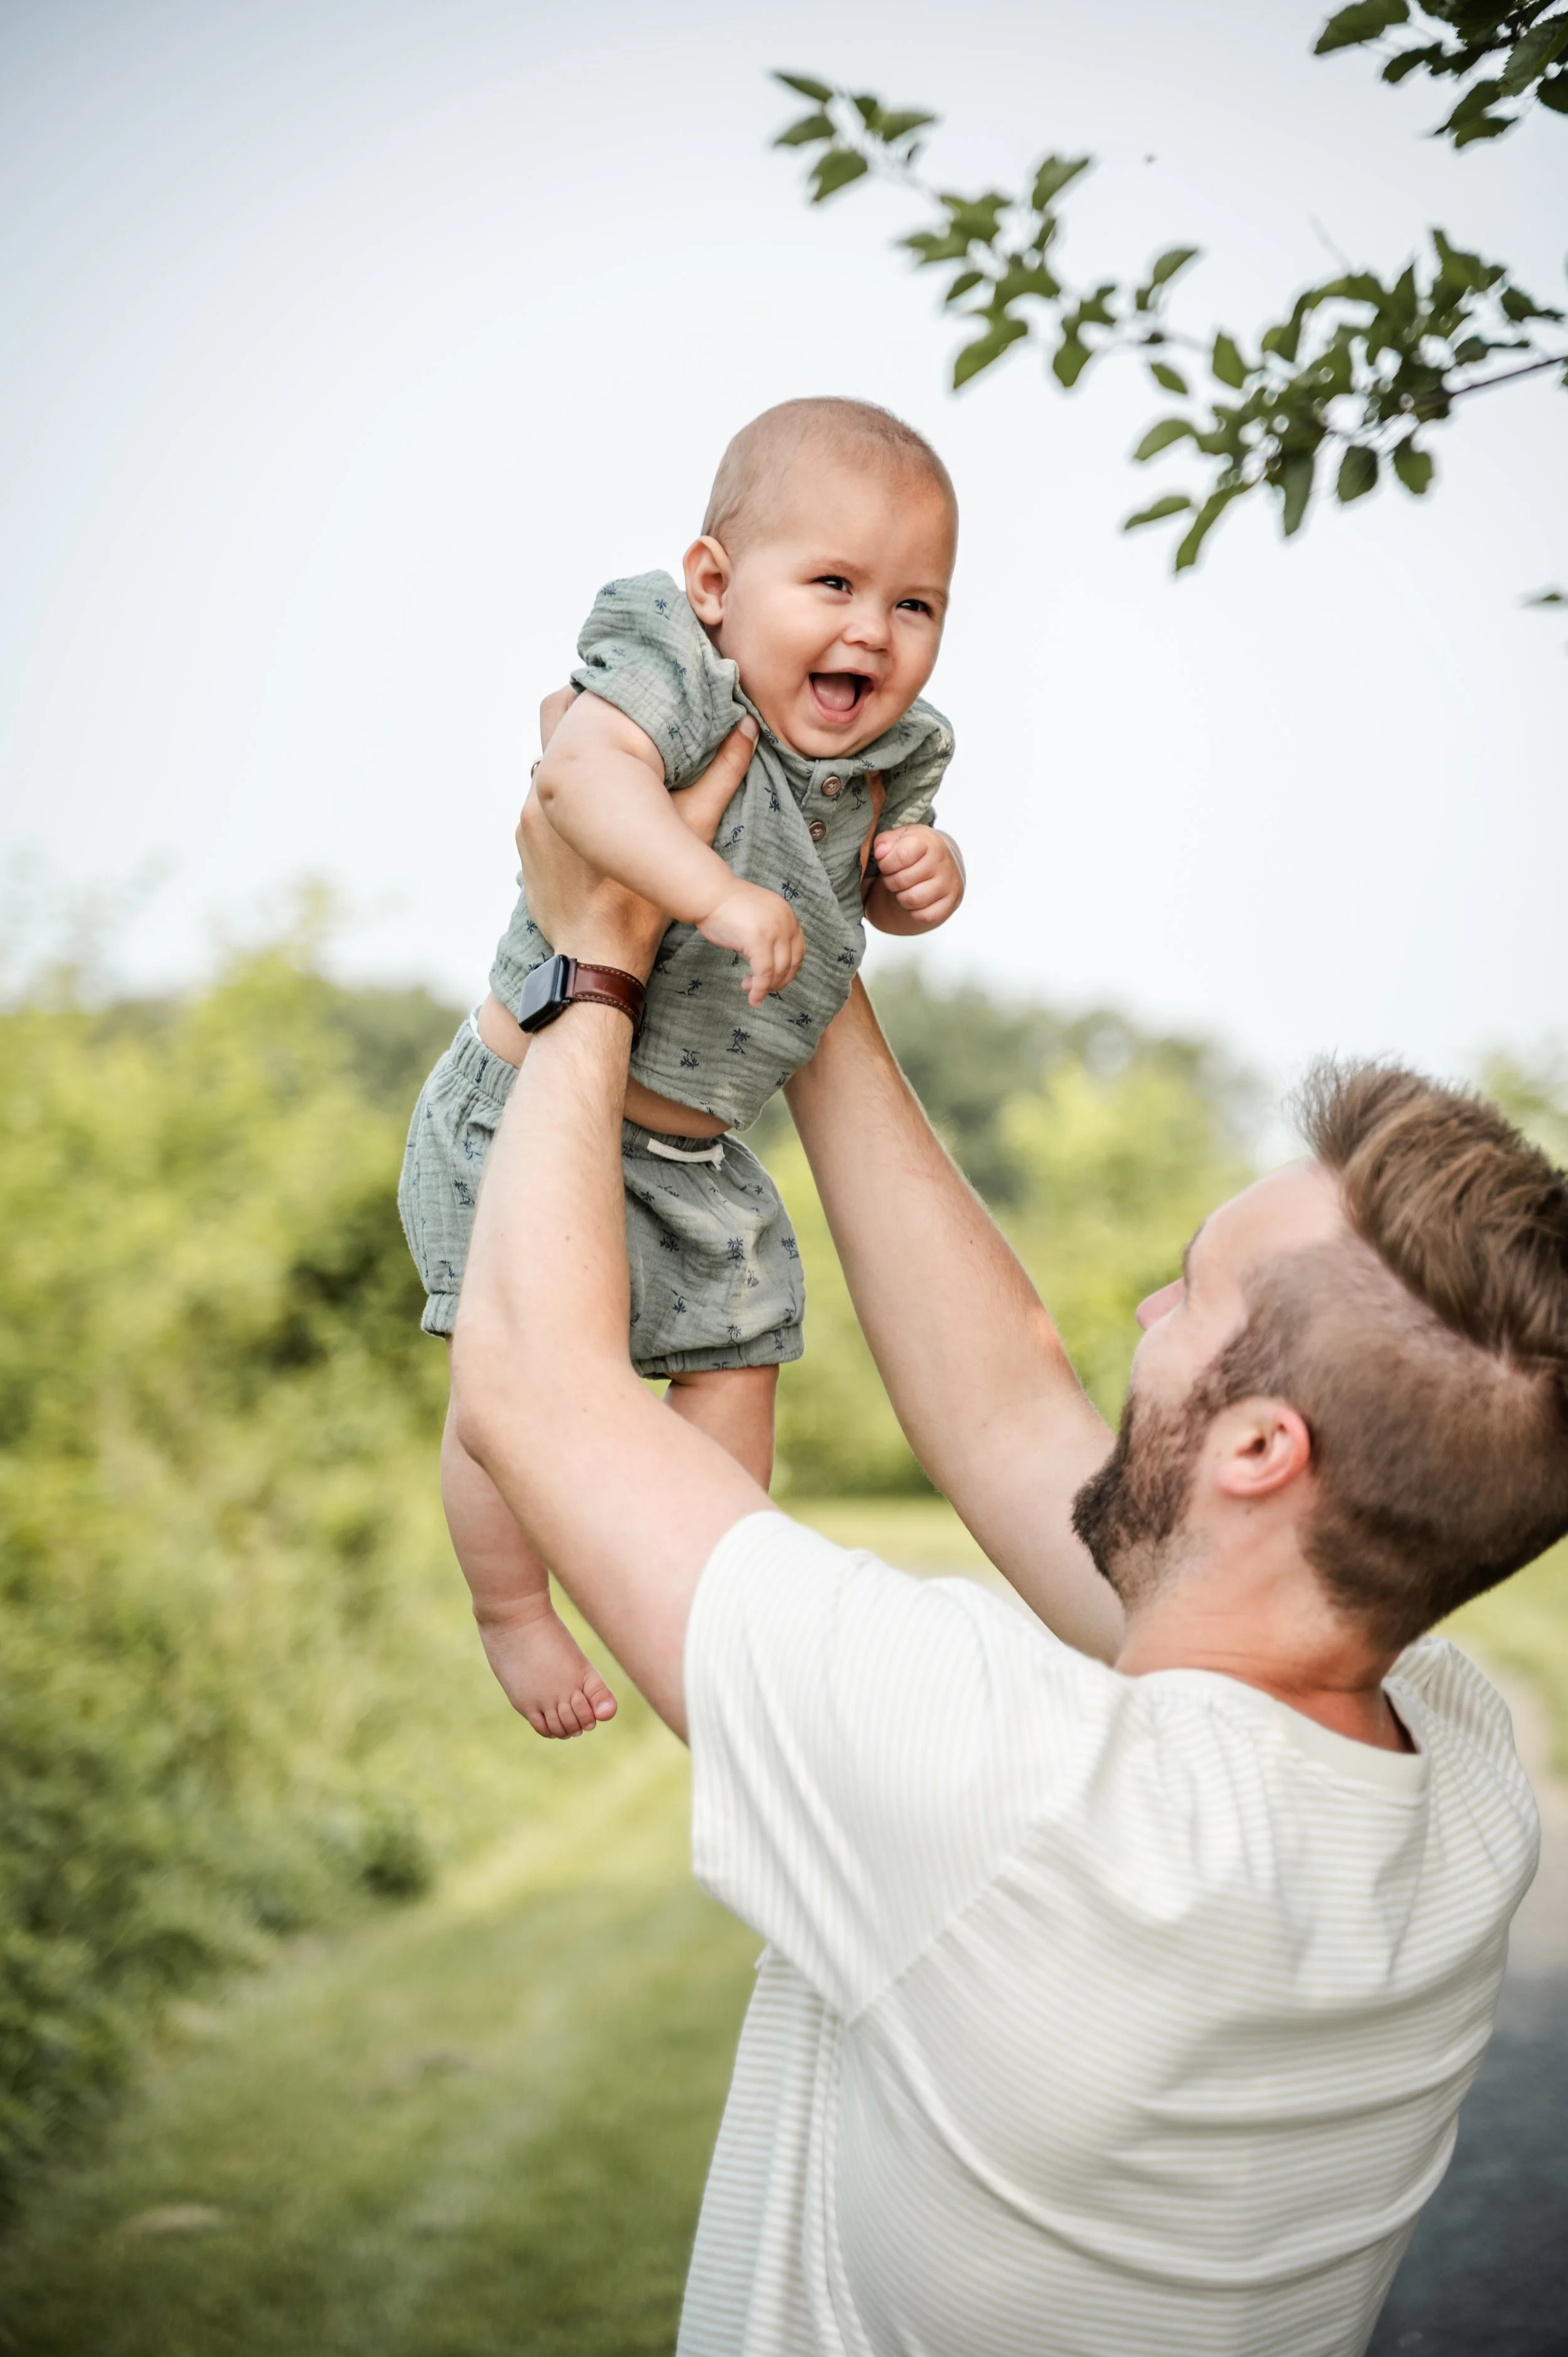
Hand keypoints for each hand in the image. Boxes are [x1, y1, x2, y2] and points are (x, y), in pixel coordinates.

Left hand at [518, 706, 757, 974]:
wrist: (597, 955)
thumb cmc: (642, 899)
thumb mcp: (691, 831)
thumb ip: (720, 776)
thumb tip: (746, 729)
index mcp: (576, 778)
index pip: (570, 703)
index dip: (596, 690)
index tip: (620, 689)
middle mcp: (540, 791)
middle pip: (552, 719)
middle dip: (579, 711)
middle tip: (614, 717)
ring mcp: (527, 819)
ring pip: (546, 765)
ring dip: (574, 763)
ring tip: (608, 770)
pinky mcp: (524, 846)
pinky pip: (539, 805)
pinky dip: (563, 803)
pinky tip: (592, 817)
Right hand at [698, 882, 805, 1006]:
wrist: (708, 893)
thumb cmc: (725, 906)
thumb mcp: (758, 916)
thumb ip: (769, 933)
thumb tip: (771, 963)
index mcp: (787, 914)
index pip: (798, 950)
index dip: (787, 970)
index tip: (772, 980)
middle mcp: (785, 921)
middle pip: (792, 962)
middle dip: (778, 981)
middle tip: (759, 988)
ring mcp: (774, 930)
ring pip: (779, 970)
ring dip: (767, 987)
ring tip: (749, 988)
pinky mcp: (759, 940)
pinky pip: (764, 973)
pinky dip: (759, 989)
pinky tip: (752, 996)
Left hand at [871, 825, 965, 926]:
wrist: (943, 861)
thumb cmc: (915, 850)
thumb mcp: (899, 838)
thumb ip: (884, 842)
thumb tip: (881, 853)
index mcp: (929, 841)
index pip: (901, 856)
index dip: (886, 864)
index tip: (887, 863)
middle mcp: (943, 860)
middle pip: (902, 881)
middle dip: (891, 881)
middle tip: (895, 876)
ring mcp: (951, 882)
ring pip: (913, 900)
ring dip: (901, 897)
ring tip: (905, 888)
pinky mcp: (953, 901)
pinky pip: (926, 916)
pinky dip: (915, 912)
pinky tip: (918, 900)